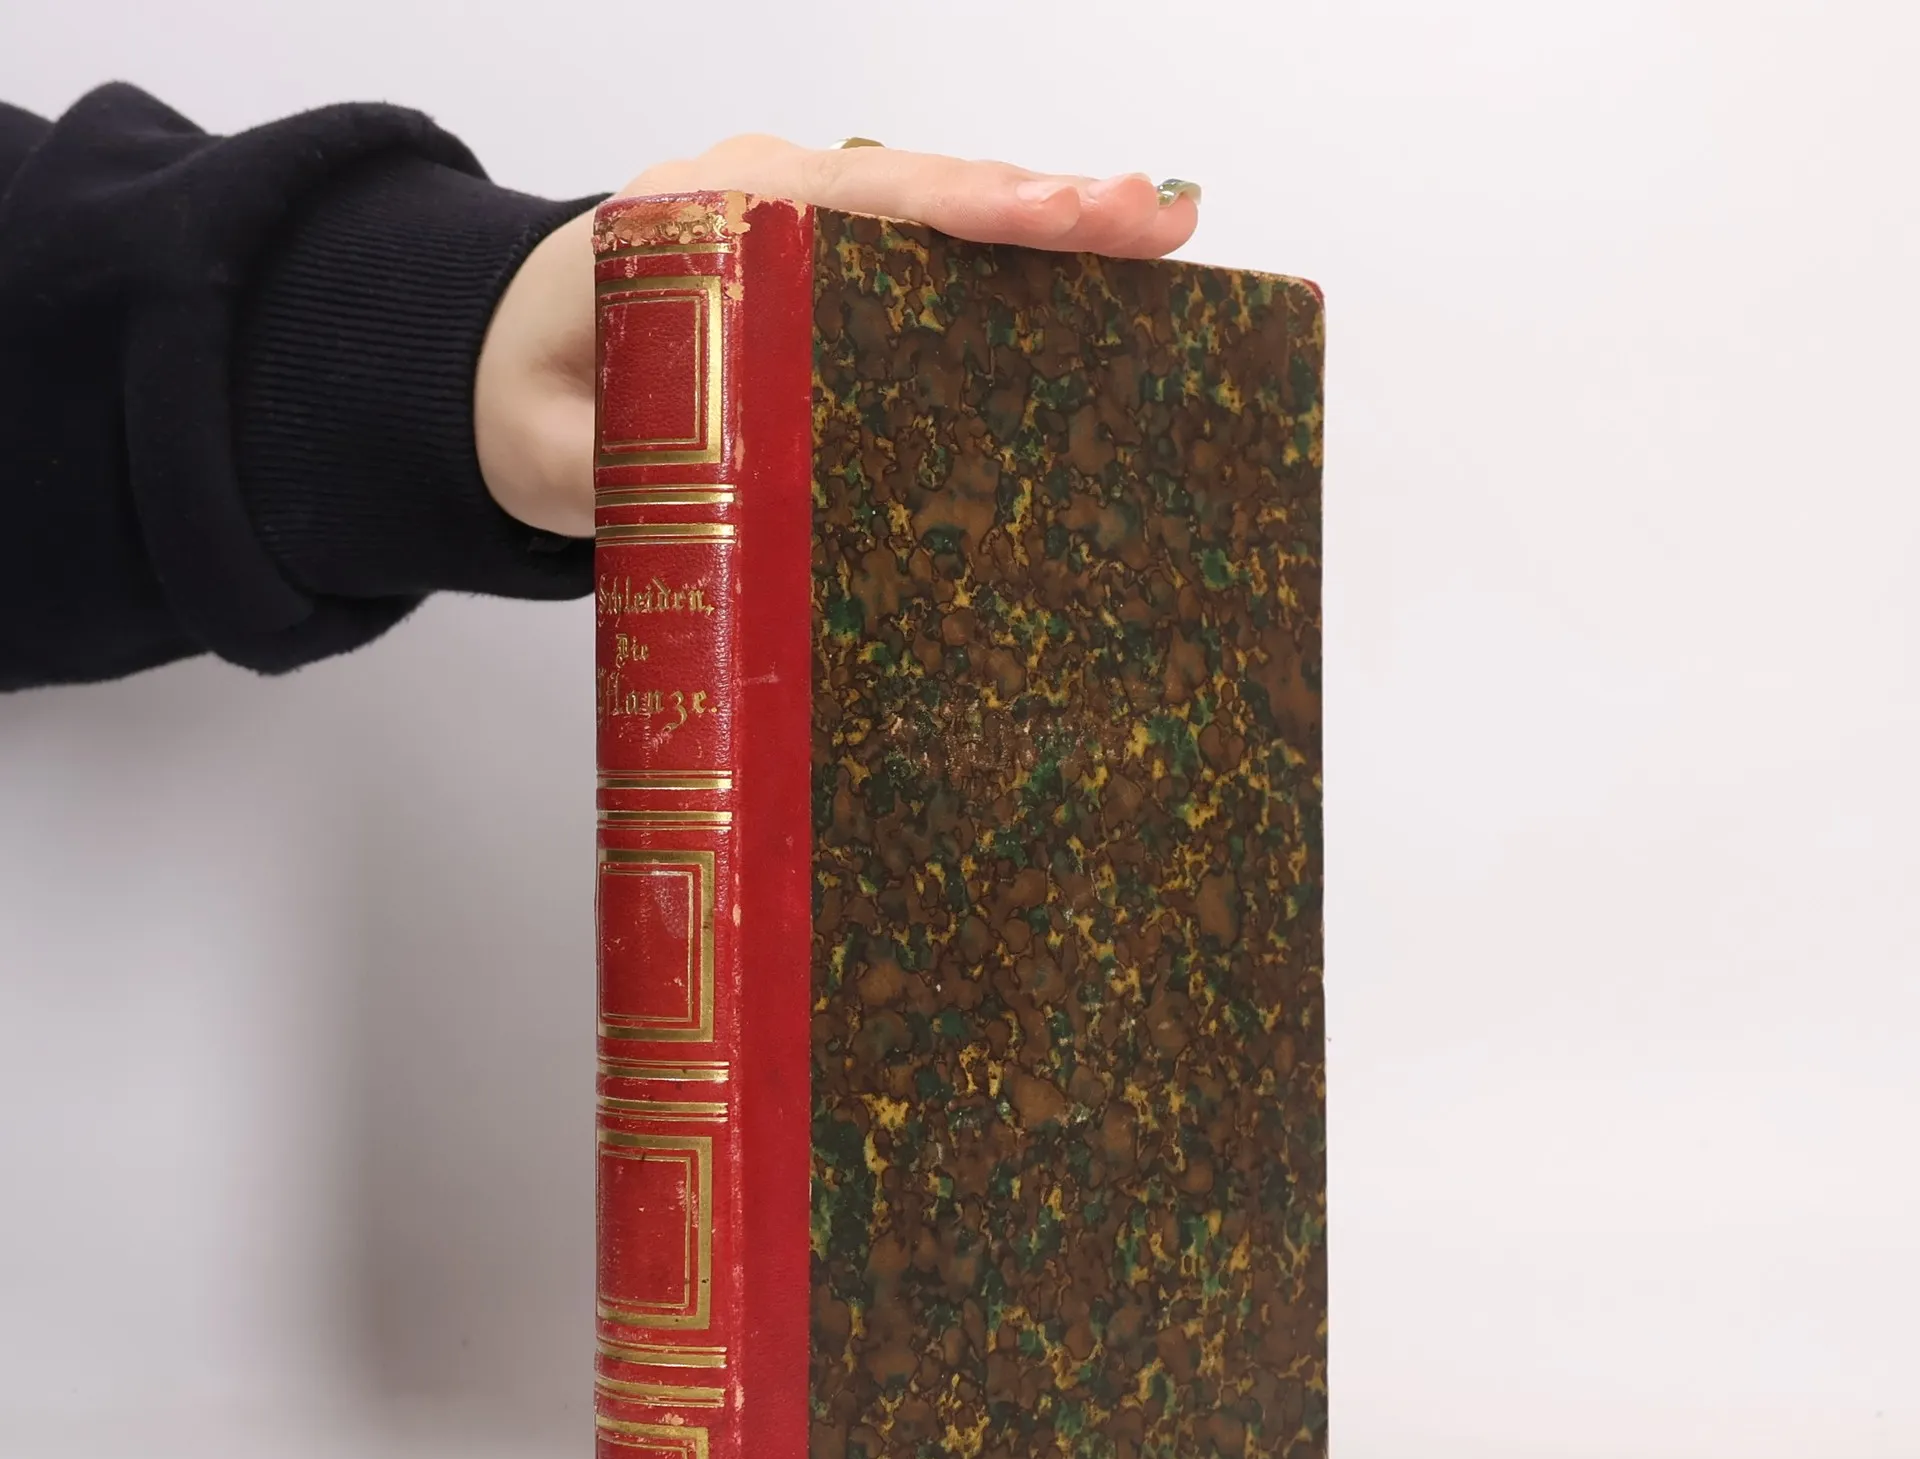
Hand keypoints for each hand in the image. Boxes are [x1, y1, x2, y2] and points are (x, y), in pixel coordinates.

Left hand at [474, 136, 1202, 538]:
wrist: (502, 367)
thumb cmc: (531, 401)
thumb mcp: (554, 450)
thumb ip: (616, 471)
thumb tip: (712, 506)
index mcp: (692, 222)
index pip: (841, 198)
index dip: (954, 208)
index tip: (1050, 219)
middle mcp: (760, 204)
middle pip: (917, 191)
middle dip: (1039, 205)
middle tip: (1153, 222)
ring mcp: (803, 233)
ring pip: (937, 213)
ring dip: (1048, 230)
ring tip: (1161, 240)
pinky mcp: (831, 279)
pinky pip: (928, 259)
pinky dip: (1012, 266)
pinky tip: (1095, 287)